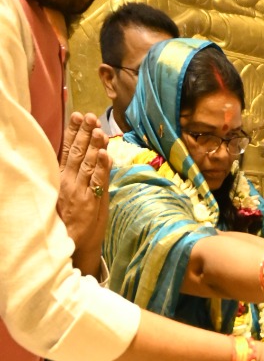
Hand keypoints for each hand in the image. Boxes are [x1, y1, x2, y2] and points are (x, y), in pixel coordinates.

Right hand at [57, 113, 109, 273]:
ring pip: (88, 164)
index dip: (72, 132)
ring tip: (98, 129)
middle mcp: (69, 182)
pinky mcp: (92, 203)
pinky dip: (102, 167)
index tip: (77, 116)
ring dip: (94, 145)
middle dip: (84, 133)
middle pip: (77, 153)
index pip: (66, 150)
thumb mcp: (65, 194)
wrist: (72, 245)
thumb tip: (78, 156)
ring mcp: (80, 192)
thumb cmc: (70, 220)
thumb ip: (72, 175)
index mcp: (60, 178)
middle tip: (90, 116)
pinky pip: (98, 182)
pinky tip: (105, 154)